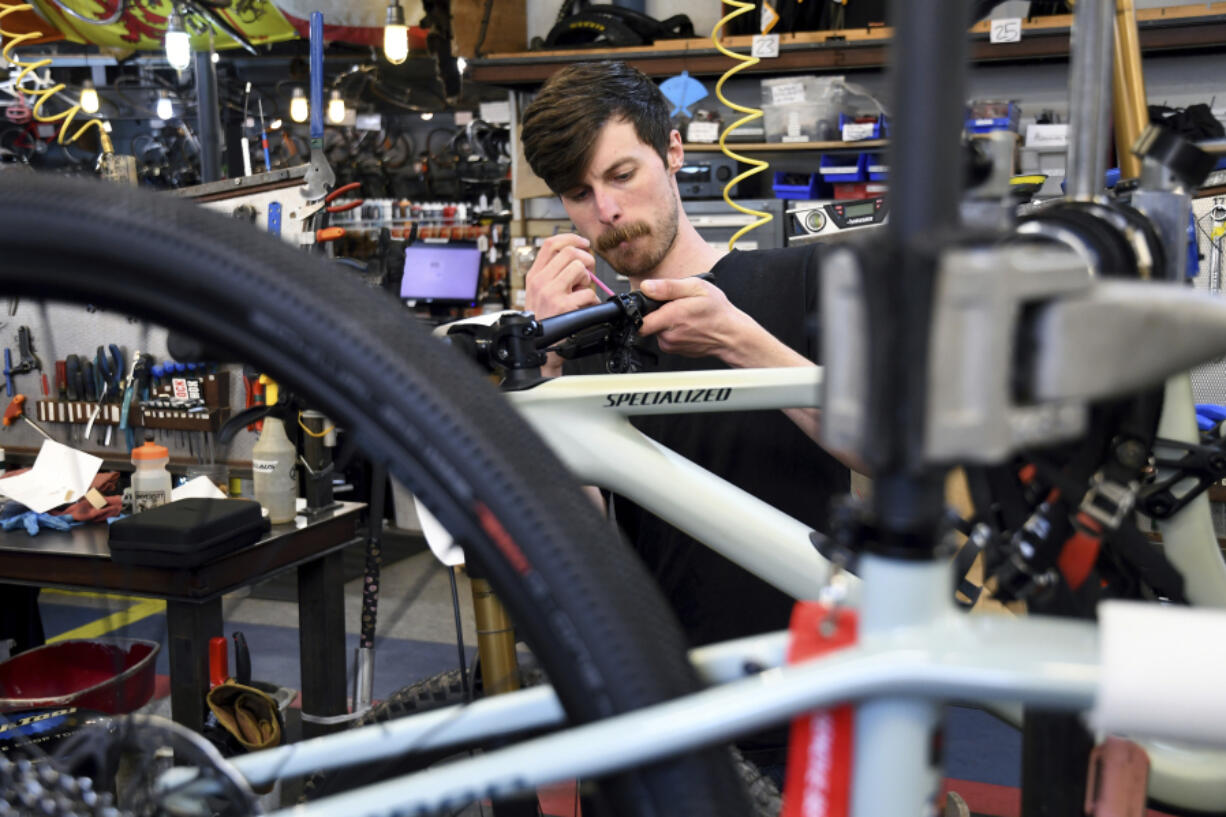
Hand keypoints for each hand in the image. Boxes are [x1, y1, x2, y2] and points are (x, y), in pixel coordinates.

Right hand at [524, 233, 601, 320]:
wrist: (537, 346)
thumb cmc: (543, 319)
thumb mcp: (539, 292)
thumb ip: (553, 273)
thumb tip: (578, 256)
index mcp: (534, 275)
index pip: (551, 244)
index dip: (571, 238)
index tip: (583, 243)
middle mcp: (540, 281)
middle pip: (569, 252)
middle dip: (585, 259)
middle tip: (588, 271)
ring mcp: (551, 292)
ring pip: (579, 268)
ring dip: (587, 279)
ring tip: (582, 291)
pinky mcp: (564, 306)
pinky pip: (588, 292)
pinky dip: (593, 300)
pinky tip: (586, 307)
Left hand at [637, 276, 759, 362]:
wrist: (731, 334)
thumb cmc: (717, 311)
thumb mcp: (696, 288)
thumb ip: (668, 287)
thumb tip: (646, 287)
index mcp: (671, 318)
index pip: (639, 320)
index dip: (642, 309)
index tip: (651, 303)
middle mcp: (668, 335)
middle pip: (647, 323)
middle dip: (657, 313)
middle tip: (675, 306)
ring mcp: (671, 345)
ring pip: (656, 330)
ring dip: (665, 321)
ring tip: (684, 315)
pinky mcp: (675, 350)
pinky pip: (665, 337)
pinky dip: (672, 330)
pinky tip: (686, 325)